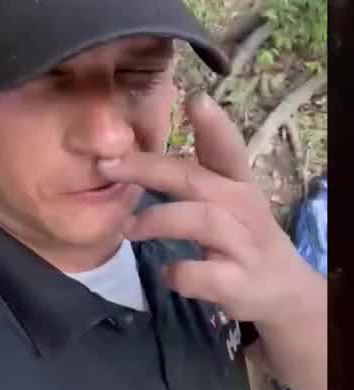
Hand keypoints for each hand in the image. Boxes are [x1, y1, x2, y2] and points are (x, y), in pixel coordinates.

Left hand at [97, 91, 318, 324]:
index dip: (213, 125)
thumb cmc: (240, 235)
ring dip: (157, 219)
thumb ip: (188, 173)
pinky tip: (168, 273)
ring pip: (201, 221)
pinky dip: (182, 273)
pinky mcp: (239, 283)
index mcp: (236, 183)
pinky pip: (205, 274)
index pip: (227, 148)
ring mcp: (244, 246)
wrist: (282, 290)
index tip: (195, 99)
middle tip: (107, 166)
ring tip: (126, 228)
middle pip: (195, 179)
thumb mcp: (226, 197)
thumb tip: (129, 150)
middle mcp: (243, 208)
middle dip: (148, 169)